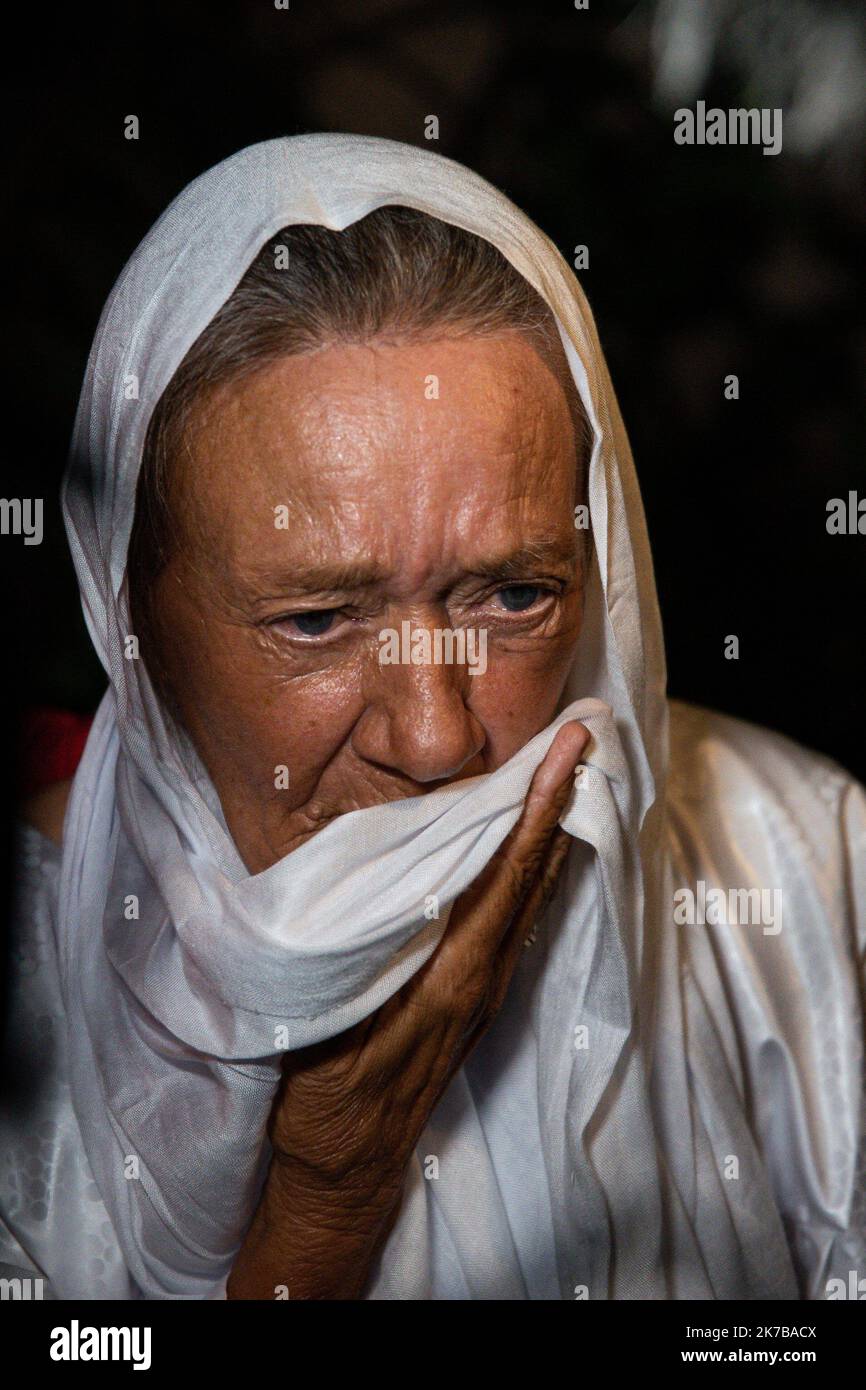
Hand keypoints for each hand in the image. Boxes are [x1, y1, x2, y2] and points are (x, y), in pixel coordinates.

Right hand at [227, 720, 589, 1298]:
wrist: (348, 1168)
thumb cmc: (326, 1094)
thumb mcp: (330, 1023)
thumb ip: (359, 959)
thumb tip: (381, 884)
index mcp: (450, 975)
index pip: (503, 875)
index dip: (536, 810)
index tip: (565, 752)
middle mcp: (481, 977)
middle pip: (531, 876)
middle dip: (558, 802)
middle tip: (582, 737)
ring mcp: (484, 989)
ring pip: (528, 895)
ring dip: (548, 831)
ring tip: (566, 771)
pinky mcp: (476, 997)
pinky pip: (512, 918)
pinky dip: (527, 869)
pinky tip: (528, 845)